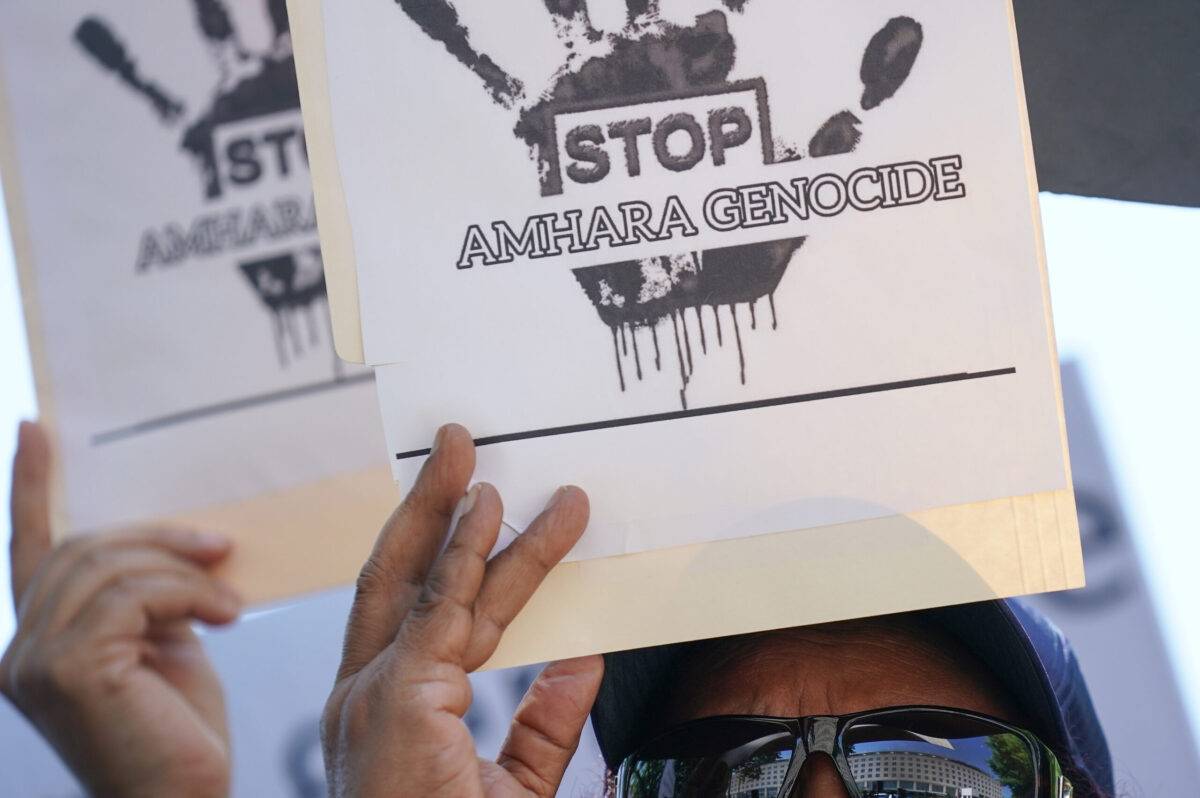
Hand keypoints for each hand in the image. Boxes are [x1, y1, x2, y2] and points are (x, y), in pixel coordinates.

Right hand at [0, 422, 242, 797]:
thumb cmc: (178, 727)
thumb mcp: (164, 641)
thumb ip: (150, 593)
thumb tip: (187, 538)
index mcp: (40, 637)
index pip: (31, 546)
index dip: (32, 485)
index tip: (38, 429)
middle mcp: (18, 648)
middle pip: (84, 547)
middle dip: (158, 536)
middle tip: (219, 544)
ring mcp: (33, 660)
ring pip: (110, 566)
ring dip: (182, 569)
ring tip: (228, 598)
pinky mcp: (67, 669)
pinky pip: (134, 595)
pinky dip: (188, 594)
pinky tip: (223, 617)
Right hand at [321, 424, 602, 796]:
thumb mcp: (515, 786)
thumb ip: (543, 722)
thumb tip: (581, 657)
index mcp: (389, 708)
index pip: (432, 609)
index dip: (465, 554)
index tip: (497, 507)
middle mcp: (367, 691)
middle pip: (400, 574)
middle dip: (428, 504)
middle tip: (457, 446)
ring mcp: (374, 692)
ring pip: (421, 576)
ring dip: (449, 507)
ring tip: (473, 452)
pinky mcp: (397, 697)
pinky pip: (440, 608)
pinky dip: (465, 553)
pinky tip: (490, 509)